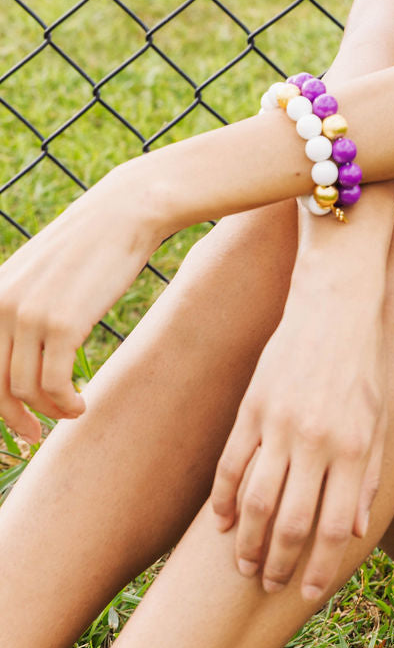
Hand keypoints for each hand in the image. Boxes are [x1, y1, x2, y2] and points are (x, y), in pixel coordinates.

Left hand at [0, 166, 161, 440]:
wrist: (125, 213)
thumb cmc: (88, 245)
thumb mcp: (37, 274)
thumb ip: (16, 308)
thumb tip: (14, 359)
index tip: (13, 421)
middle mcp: (0, 305)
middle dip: (13, 420)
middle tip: (34, 435)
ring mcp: (29, 315)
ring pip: (24, 390)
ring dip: (48, 411)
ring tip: (71, 410)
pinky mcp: (62, 323)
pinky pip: (54, 385)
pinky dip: (66, 404)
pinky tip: (81, 403)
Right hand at [210, 254, 386, 602]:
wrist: (337, 301)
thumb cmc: (367, 360)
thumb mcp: (383, 416)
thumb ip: (372, 474)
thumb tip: (358, 529)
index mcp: (354, 446)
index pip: (335, 526)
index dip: (320, 567)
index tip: (308, 594)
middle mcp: (317, 441)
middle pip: (289, 522)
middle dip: (278, 564)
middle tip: (269, 586)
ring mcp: (280, 423)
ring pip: (255, 501)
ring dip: (247, 543)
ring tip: (244, 567)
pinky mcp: (253, 406)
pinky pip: (231, 464)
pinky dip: (223, 499)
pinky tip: (222, 523)